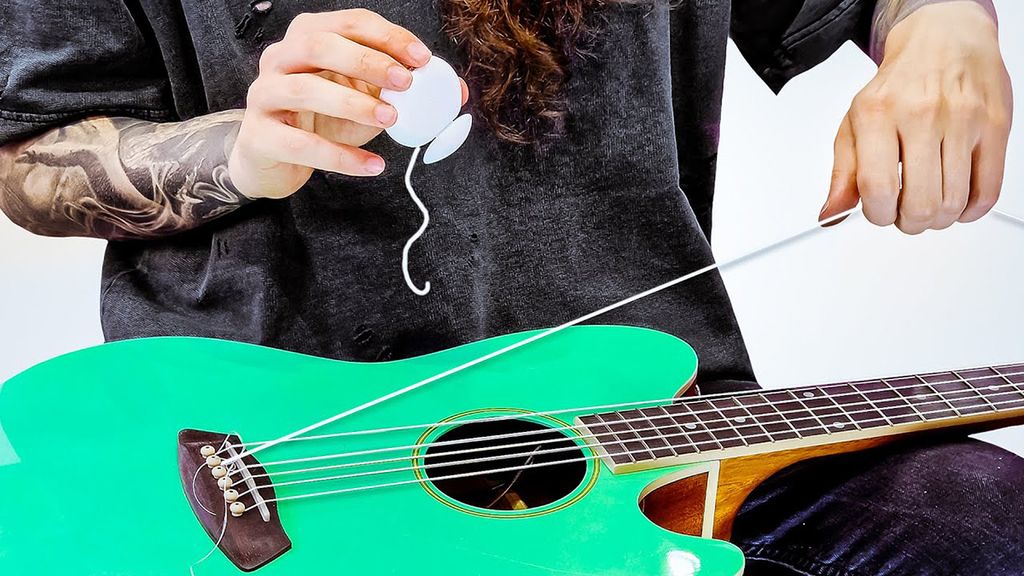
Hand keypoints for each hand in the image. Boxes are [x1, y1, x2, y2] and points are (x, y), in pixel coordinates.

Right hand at [228, 9, 468, 199]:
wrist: (273, 158)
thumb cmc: (321, 121)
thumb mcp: (365, 100)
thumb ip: (404, 92)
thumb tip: (456, 92)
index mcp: (308, 38)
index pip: (350, 23)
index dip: (389, 37)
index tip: (423, 59)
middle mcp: (280, 59)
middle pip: (319, 45)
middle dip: (368, 61)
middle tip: (406, 84)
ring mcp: (264, 95)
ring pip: (305, 90)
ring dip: (353, 104)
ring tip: (391, 120)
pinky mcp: (259, 135)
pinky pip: (301, 144)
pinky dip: (341, 157)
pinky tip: (373, 166)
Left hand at [821, 1, 1011, 233]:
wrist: (943, 41)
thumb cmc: (897, 87)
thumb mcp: (855, 124)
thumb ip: (842, 174)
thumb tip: (830, 215)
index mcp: (878, 114)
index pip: (877, 188)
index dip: (878, 214)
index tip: (879, 212)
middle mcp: (922, 114)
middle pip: (919, 203)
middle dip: (908, 222)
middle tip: (904, 214)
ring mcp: (963, 120)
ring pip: (953, 202)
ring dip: (938, 218)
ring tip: (928, 204)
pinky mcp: (995, 127)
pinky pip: (988, 190)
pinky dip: (970, 210)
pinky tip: (958, 203)